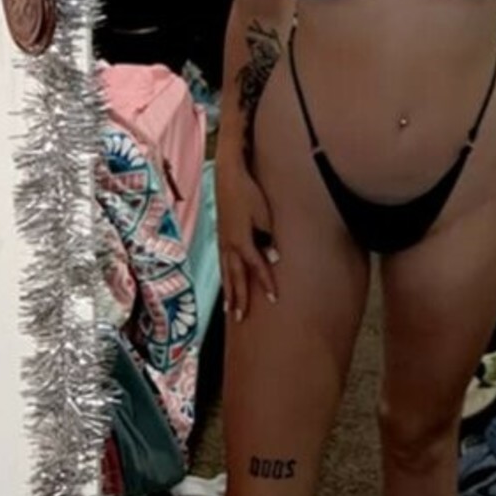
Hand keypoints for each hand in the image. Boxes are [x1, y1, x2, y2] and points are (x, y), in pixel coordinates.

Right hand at [215, 154, 279, 321]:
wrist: (228, 176)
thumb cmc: (249, 193)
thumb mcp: (264, 214)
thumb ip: (268, 237)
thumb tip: (274, 257)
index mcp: (242, 241)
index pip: (257, 268)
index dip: (266, 284)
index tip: (274, 300)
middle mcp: (229, 245)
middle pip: (236, 277)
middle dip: (240, 299)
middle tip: (241, 319)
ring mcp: (222, 241)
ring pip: (226, 273)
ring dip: (229, 292)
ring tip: (229, 311)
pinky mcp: (220, 236)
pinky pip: (222, 263)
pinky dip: (224, 277)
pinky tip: (226, 283)